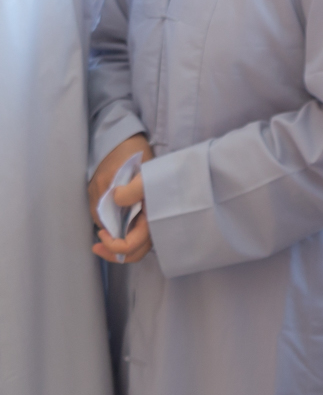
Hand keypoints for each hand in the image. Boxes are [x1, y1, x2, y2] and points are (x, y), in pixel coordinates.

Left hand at [88, 135, 154, 264]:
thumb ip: (122, 195)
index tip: (101, 233)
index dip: (114, 245)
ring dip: (118, 247)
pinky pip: (133, 231)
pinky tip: (110, 228)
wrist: (132, 142)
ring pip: (137, 244)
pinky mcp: (142, 210)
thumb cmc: (132, 156)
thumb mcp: (128, 172)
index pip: (134, 244)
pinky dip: (121, 236)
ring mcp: (149, 214)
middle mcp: (154, 216)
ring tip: (102, 240)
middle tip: (97, 245)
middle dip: (116, 252)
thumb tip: (113, 213)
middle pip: (137, 250)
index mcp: (153, 210)